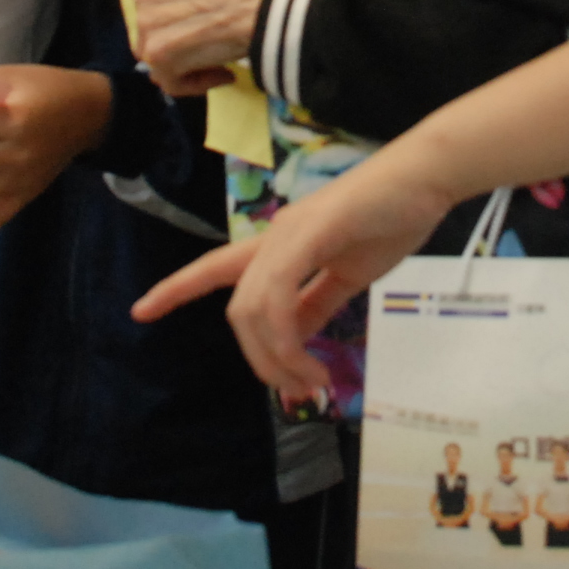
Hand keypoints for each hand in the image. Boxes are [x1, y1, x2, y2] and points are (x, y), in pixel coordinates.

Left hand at [133, 0, 278, 94]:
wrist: (264, 3)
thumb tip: (193, 14)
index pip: (157, 3)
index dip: (180, 20)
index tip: (204, 27)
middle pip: (153, 32)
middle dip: (178, 44)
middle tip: (209, 48)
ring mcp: (147, 23)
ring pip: (158, 59)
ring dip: (188, 66)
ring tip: (219, 65)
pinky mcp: (157, 52)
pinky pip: (171, 81)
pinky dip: (197, 84)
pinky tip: (224, 73)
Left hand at [133, 149, 458, 399]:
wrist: (427, 177)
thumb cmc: (393, 218)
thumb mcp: (350, 275)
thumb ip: (319, 303)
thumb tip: (295, 340)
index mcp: (282, 244)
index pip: (217, 268)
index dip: (177, 289)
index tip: (140, 311)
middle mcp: (275, 237)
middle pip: (238, 310)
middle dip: (259, 360)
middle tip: (297, 391)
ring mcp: (289, 234)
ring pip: (253, 309)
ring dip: (278, 358)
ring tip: (312, 382)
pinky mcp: (310, 234)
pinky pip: (279, 295)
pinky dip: (287, 337)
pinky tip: (310, 359)